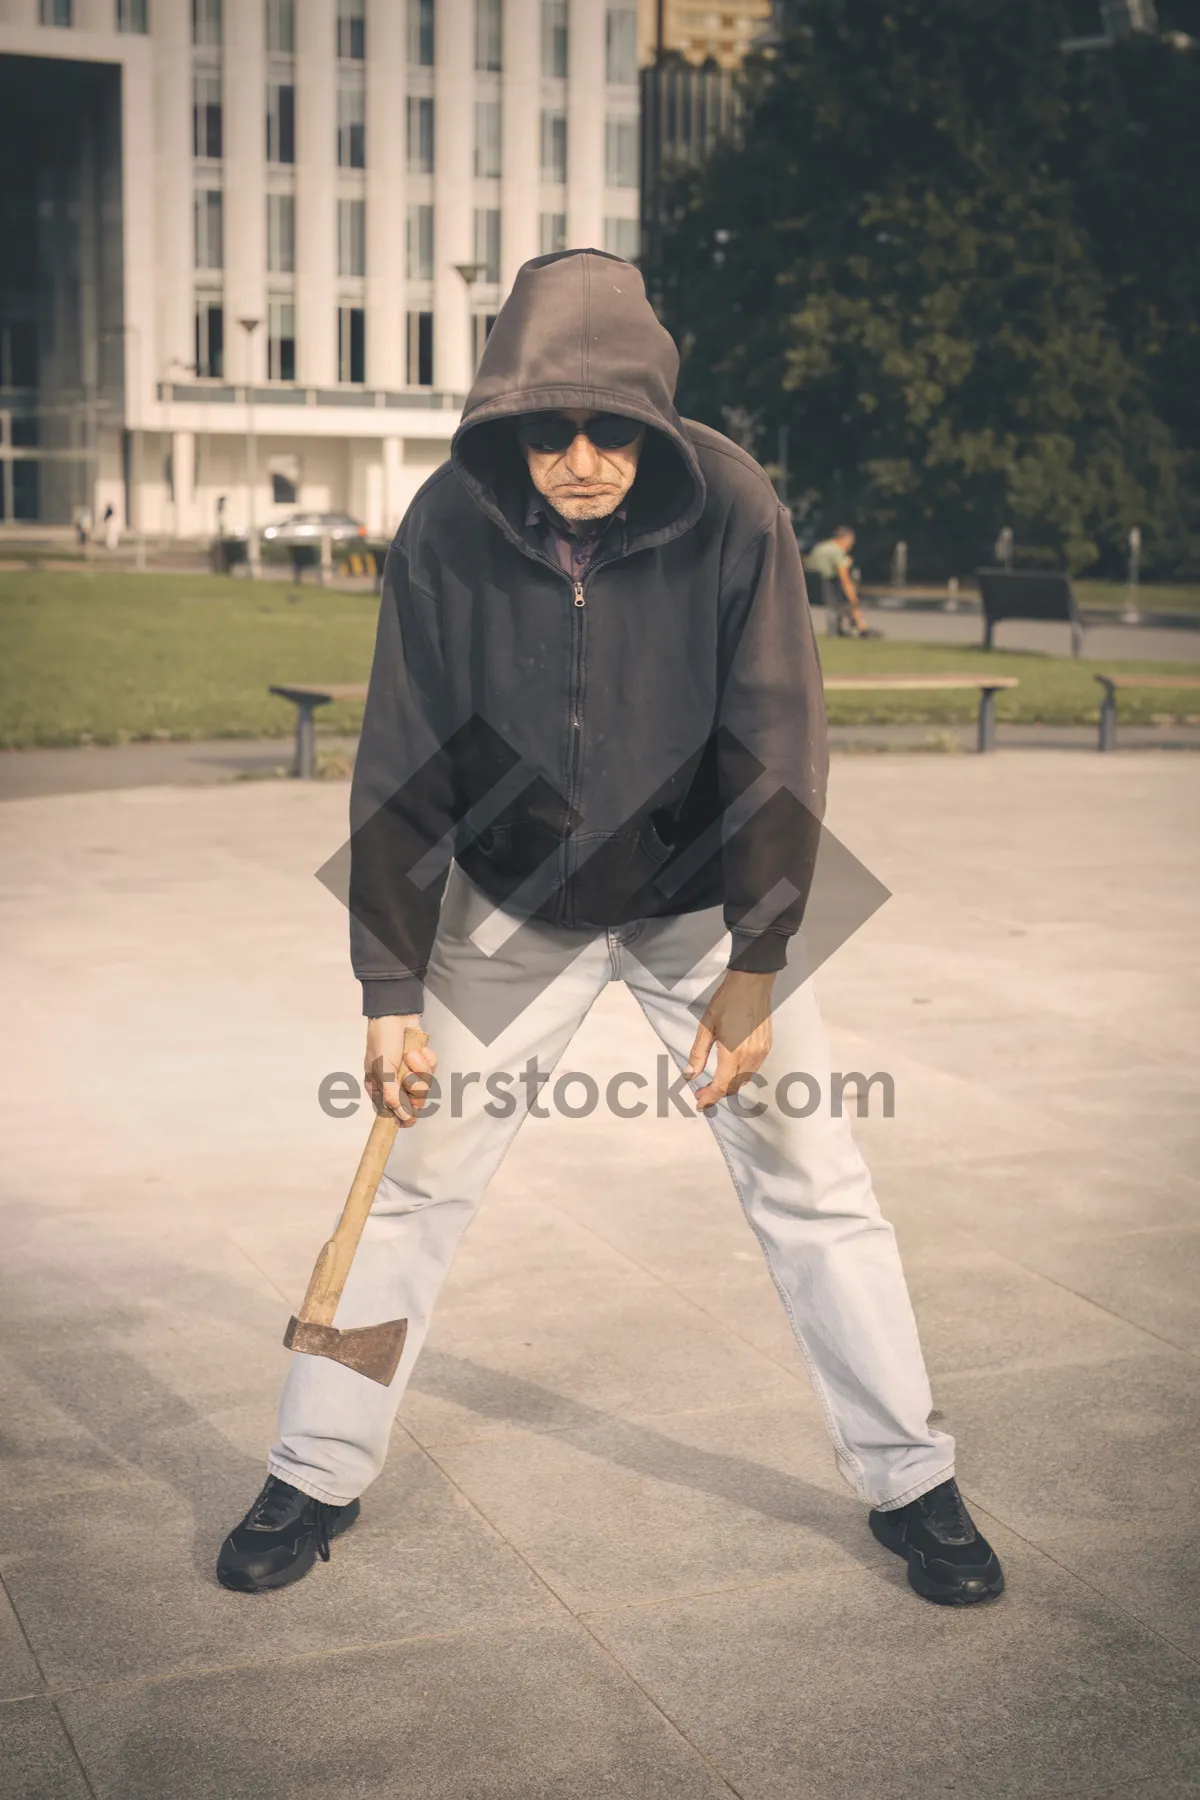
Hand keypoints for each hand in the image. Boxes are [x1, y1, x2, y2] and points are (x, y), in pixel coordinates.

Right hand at [364, 1015, 436, 1128]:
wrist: (396, 1014)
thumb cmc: (383, 1040)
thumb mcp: (383, 1070)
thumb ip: (392, 1095)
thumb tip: (401, 1117)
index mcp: (379, 1087)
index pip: (392, 1112)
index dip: (403, 1116)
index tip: (410, 1121)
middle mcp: (395, 1083)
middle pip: (414, 1101)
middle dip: (415, 1086)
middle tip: (408, 1075)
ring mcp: (410, 1072)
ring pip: (425, 1085)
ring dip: (420, 1069)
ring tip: (411, 1054)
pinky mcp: (423, 1062)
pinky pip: (432, 1070)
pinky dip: (427, 1059)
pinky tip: (419, 1049)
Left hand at [684, 970, 774, 1110]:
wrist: (752, 984)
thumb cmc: (726, 1001)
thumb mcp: (706, 1027)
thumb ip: (698, 1054)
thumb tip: (689, 1075)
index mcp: (733, 1054)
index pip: (721, 1086)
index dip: (709, 1098)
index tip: (699, 1104)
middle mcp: (750, 1057)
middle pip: (734, 1087)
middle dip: (718, 1093)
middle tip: (702, 1092)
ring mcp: (761, 1053)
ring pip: (745, 1080)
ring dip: (730, 1085)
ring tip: (715, 1083)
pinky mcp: (767, 1047)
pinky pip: (754, 1069)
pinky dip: (741, 1076)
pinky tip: (731, 1070)